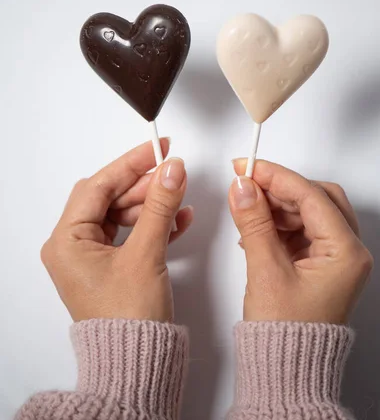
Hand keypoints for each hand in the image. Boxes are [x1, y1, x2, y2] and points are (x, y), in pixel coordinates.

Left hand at [41, 139, 192, 322]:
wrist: (137, 365)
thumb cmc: (129, 319)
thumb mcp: (146, 254)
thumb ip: (160, 206)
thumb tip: (172, 169)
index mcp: (66, 241)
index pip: (98, 186)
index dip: (130, 164)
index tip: (158, 148)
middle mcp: (73, 247)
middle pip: (109, 198)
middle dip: (143, 185)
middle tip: (173, 171)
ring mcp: (91, 257)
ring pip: (123, 215)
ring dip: (152, 205)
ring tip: (179, 197)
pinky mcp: (110, 266)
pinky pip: (131, 234)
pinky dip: (153, 225)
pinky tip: (178, 218)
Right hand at [230, 159, 372, 323]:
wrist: (285, 371)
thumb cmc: (284, 334)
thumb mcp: (265, 270)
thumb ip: (253, 222)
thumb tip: (243, 186)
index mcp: (346, 253)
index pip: (312, 197)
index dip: (277, 177)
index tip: (248, 167)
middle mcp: (348, 252)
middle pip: (318, 198)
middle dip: (281, 188)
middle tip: (247, 182)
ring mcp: (336, 258)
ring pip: (310, 211)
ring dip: (278, 205)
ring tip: (248, 208)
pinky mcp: (321, 263)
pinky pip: (303, 228)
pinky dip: (280, 222)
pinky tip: (257, 226)